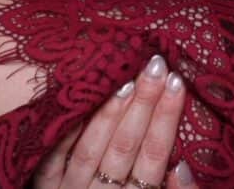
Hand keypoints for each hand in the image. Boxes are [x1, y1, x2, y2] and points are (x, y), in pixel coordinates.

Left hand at [33, 56, 190, 188]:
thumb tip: (182, 167)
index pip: (152, 158)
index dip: (165, 120)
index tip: (178, 83)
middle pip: (125, 147)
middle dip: (143, 104)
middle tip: (157, 65)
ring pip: (90, 149)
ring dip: (110, 112)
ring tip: (125, 77)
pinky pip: (52, 159)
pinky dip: (65, 131)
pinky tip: (77, 101)